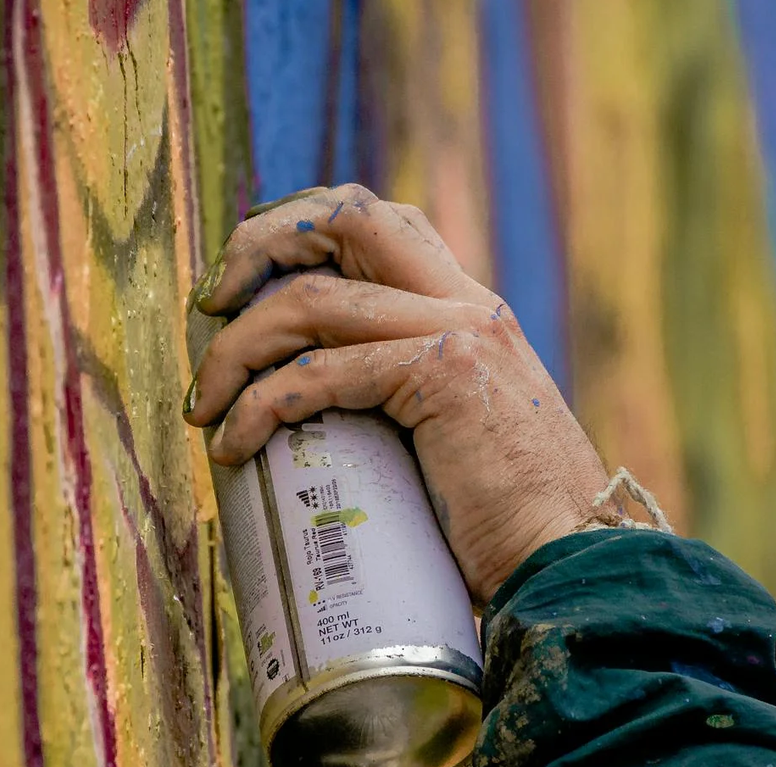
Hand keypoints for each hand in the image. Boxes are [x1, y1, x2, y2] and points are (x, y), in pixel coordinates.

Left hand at [182, 184, 613, 602]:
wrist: (571, 561)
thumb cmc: (506, 524)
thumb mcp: (455, 435)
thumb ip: (404, 400)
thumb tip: (309, 408)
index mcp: (471, 309)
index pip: (378, 222)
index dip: (299, 231)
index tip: (242, 284)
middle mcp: (467, 303)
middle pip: (346, 215)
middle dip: (258, 243)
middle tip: (209, 304)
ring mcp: (459, 332)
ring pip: (311, 299)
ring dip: (236, 349)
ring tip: (204, 405)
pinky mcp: (442, 376)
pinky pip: (319, 372)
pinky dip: (258, 406)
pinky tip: (233, 446)